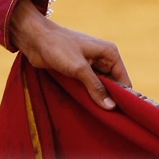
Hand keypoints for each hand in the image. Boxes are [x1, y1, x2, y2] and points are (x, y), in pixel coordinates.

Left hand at [9, 0, 130, 110]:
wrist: (34, 39)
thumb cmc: (58, 47)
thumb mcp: (79, 68)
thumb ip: (96, 87)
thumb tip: (111, 107)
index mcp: (109, 53)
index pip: (124, 80)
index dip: (124, 98)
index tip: (121, 116)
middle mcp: (103, 58)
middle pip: (114, 85)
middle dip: (110, 99)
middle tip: (108, 120)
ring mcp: (91, 65)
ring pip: (101, 87)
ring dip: (98, 98)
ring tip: (98, 115)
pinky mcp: (79, 70)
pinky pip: (89, 86)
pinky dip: (88, 95)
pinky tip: (87, 107)